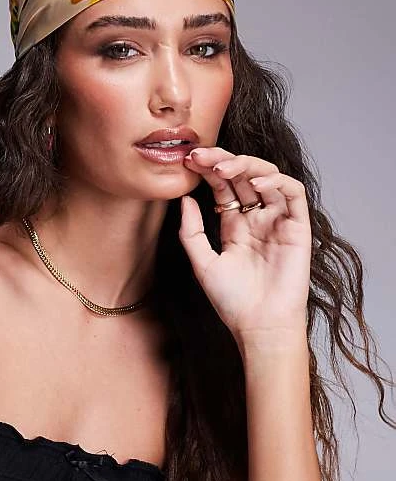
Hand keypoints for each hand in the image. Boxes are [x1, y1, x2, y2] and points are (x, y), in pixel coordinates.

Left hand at [178, 146, 311, 343]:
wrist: (259, 325)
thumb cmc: (232, 301)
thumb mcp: (203, 263)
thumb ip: (192, 232)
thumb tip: (183, 199)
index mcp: (234, 226)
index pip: (223, 187)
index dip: (208, 170)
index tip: (188, 160)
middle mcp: (257, 219)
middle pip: (243, 177)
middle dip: (223, 160)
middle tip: (201, 155)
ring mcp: (278, 221)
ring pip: (267, 177)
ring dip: (246, 165)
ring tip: (223, 166)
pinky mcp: (298, 227)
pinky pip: (292, 194)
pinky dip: (276, 181)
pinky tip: (255, 183)